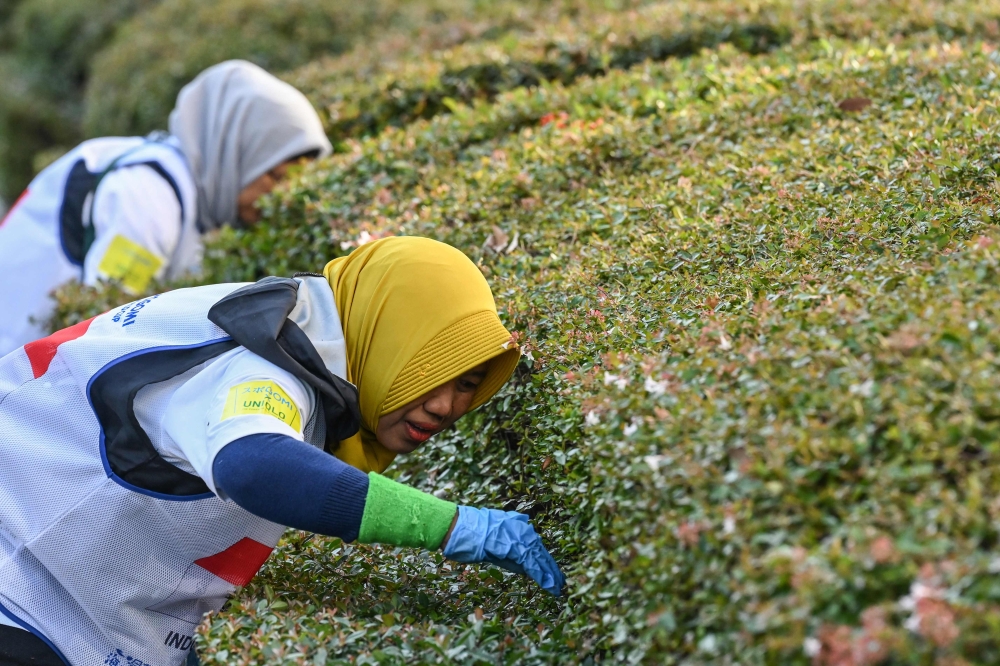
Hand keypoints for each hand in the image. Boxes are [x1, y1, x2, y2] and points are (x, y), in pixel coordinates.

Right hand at [442, 505, 564, 595]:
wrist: (458, 527)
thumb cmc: (471, 534)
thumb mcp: (495, 539)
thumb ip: (511, 550)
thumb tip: (525, 566)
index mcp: (517, 525)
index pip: (535, 546)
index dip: (544, 560)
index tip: (552, 572)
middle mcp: (522, 528)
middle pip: (541, 552)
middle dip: (551, 568)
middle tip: (561, 583)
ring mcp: (518, 537)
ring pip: (539, 558)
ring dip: (550, 574)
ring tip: (558, 587)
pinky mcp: (514, 547)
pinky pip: (532, 563)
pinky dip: (542, 575)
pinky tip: (549, 585)